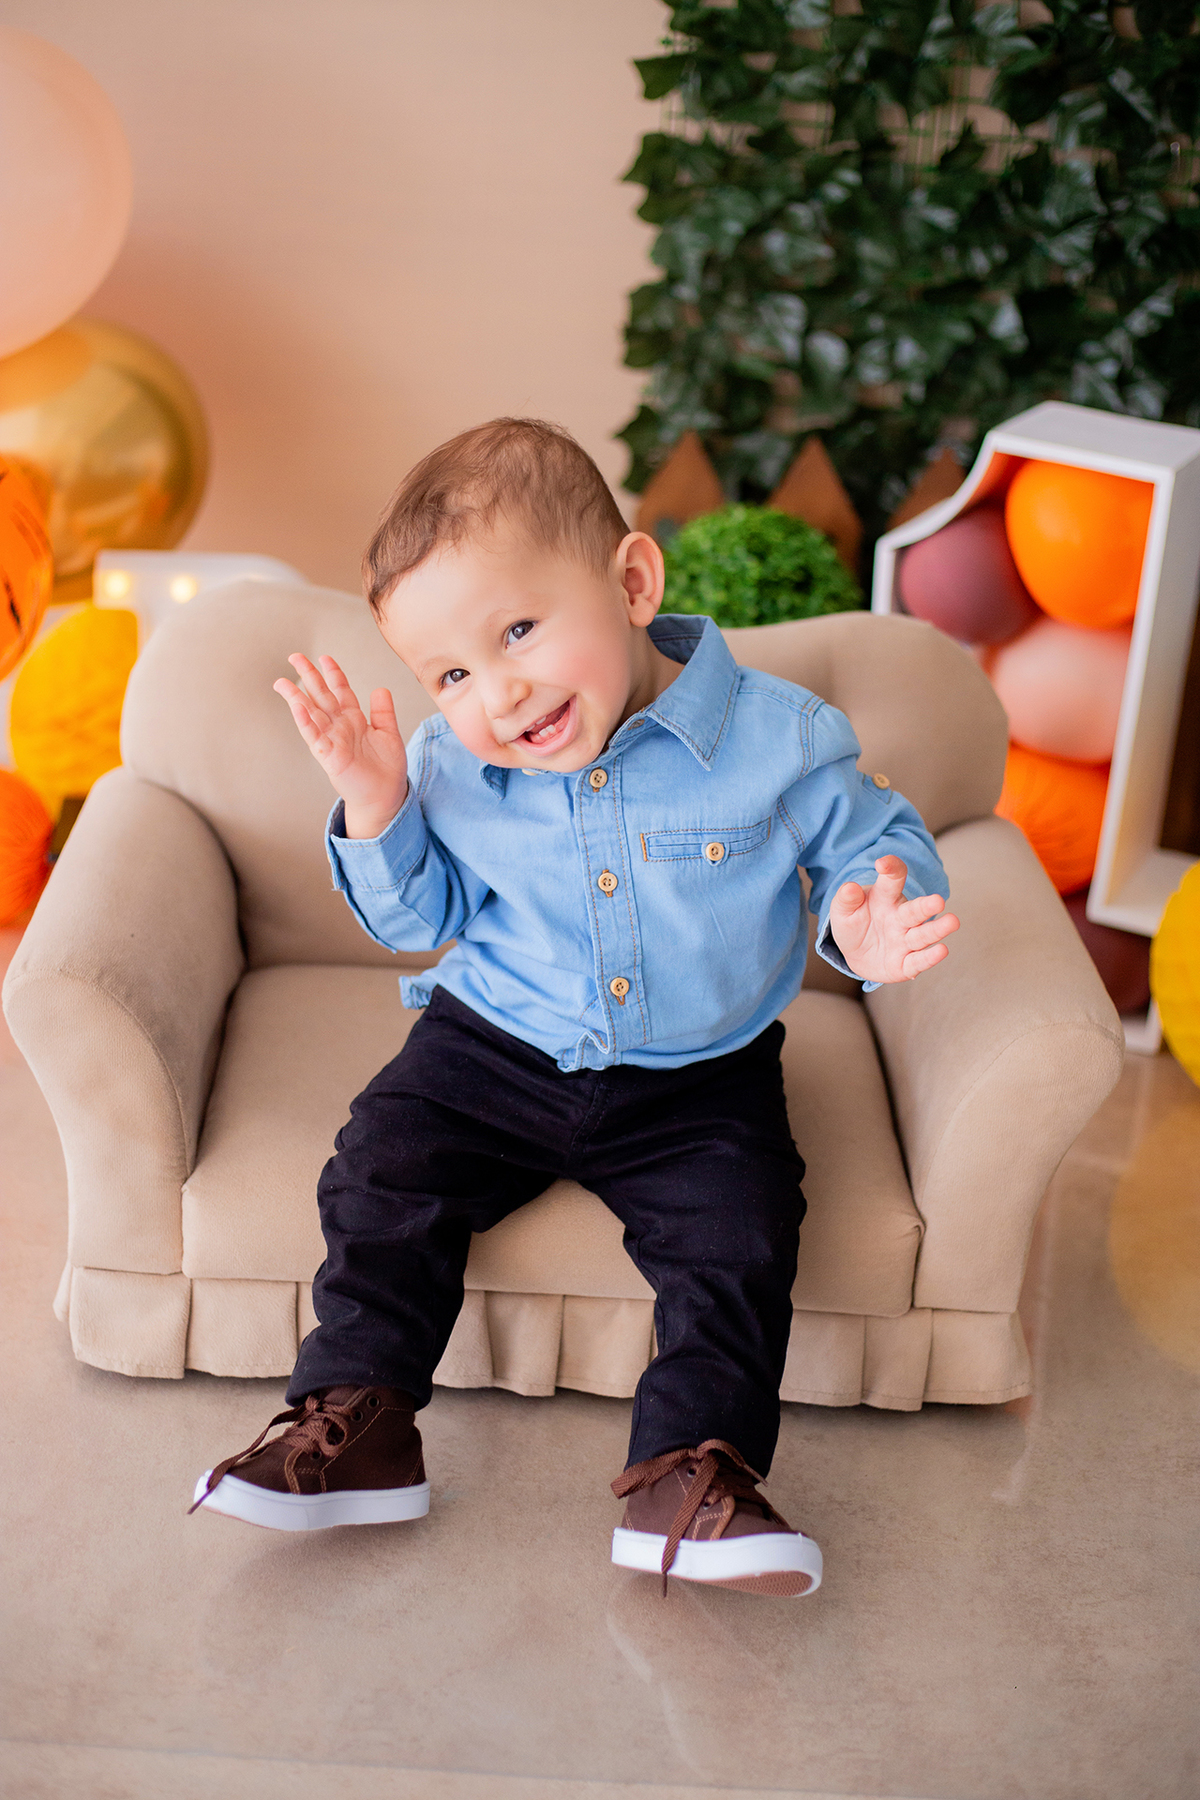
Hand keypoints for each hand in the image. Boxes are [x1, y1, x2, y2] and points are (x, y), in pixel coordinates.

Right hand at [274, 653, 407, 838]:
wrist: (386, 795)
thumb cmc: (387, 768)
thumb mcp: (390, 734)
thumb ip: (384, 712)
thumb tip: (380, 689)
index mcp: (355, 719)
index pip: (340, 690)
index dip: (333, 673)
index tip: (324, 657)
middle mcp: (340, 727)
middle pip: (321, 696)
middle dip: (308, 676)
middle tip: (294, 657)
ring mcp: (332, 740)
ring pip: (311, 714)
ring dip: (297, 697)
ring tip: (283, 682)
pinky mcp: (329, 756)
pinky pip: (314, 736)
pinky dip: (305, 721)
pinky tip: (296, 706)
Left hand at [829, 854, 958, 983]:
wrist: (857, 954)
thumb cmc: (853, 925)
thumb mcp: (842, 911)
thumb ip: (846, 899)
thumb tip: (849, 887)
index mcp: (885, 898)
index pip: (892, 880)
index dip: (891, 869)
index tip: (883, 863)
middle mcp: (901, 918)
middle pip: (915, 910)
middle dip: (926, 906)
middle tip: (938, 900)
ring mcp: (905, 940)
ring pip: (923, 935)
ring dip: (937, 929)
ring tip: (953, 922)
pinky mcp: (906, 963)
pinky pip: (918, 961)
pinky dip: (929, 957)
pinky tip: (942, 950)